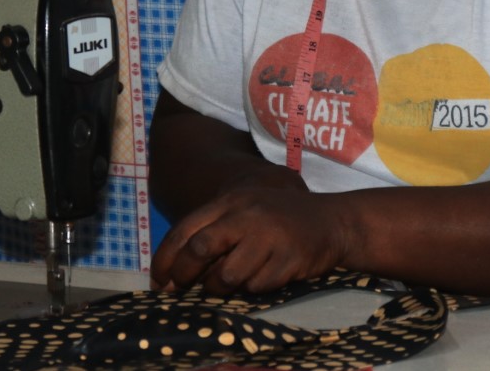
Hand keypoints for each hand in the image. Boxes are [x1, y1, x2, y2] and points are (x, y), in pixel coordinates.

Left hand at [151, 186, 348, 294]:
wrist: (331, 220)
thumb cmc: (279, 218)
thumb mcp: (244, 210)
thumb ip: (213, 231)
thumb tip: (175, 272)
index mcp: (232, 201)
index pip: (186, 228)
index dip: (166, 257)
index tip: (158, 280)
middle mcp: (247, 215)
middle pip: (200, 248)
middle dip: (185, 274)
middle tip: (180, 289)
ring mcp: (269, 237)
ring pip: (226, 275)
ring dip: (219, 287)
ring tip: (225, 285)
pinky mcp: (288, 259)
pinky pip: (256, 286)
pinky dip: (252, 288)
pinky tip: (261, 278)